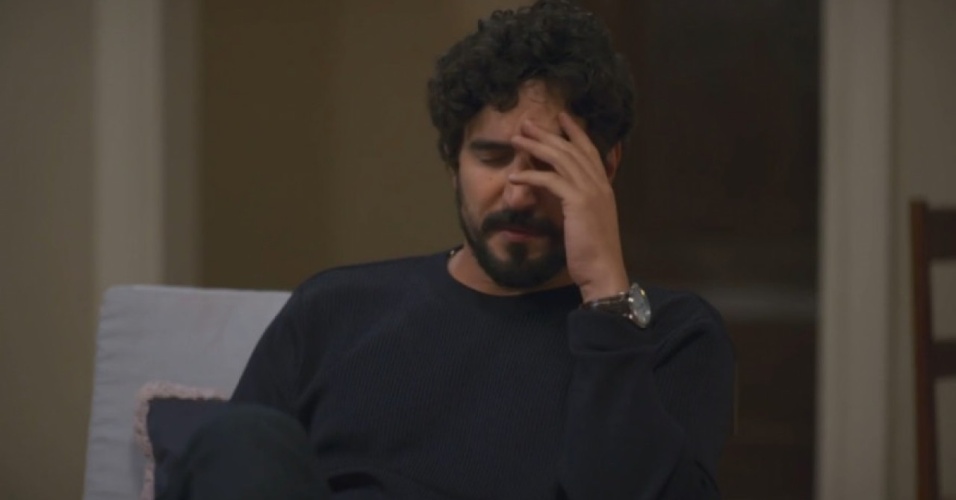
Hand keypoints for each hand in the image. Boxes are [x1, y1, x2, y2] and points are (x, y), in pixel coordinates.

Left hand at [509, 112, 628, 301]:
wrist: (602, 270)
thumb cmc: (592, 252)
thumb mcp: (585, 221)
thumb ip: (576, 202)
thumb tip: (558, 191)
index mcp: (603, 187)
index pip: (589, 150)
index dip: (575, 132)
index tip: (561, 117)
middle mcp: (599, 184)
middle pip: (571, 149)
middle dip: (548, 133)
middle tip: (527, 122)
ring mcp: (590, 191)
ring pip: (560, 158)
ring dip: (535, 146)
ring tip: (516, 139)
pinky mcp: (578, 202)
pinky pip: (551, 180)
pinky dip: (531, 175)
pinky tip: (514, 176)